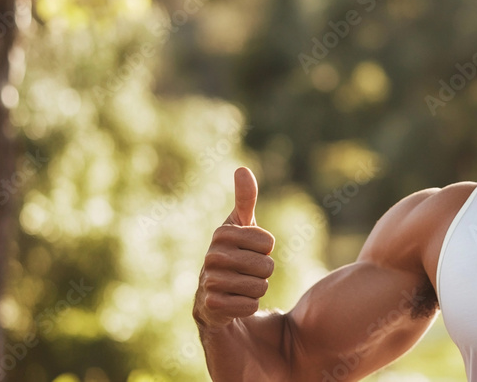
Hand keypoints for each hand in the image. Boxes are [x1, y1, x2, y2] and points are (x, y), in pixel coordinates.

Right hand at [194, 167, 275, 328]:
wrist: (214, 295)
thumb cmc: (234, 256)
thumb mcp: (242, 227)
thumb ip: (245, 199)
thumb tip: (242, 169)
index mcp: (222, 234)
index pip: (267, 243)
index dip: (266, 250)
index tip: (251, 251)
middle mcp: (211, 256)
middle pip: (266, 266)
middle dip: (263, 273)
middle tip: (248, 272)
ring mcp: (208, 282)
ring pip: (258, 287)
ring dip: (256, 290)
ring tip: (242, 287)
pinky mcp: (210, 307)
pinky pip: (248, 306)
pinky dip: (248, 307)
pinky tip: (235, 303)